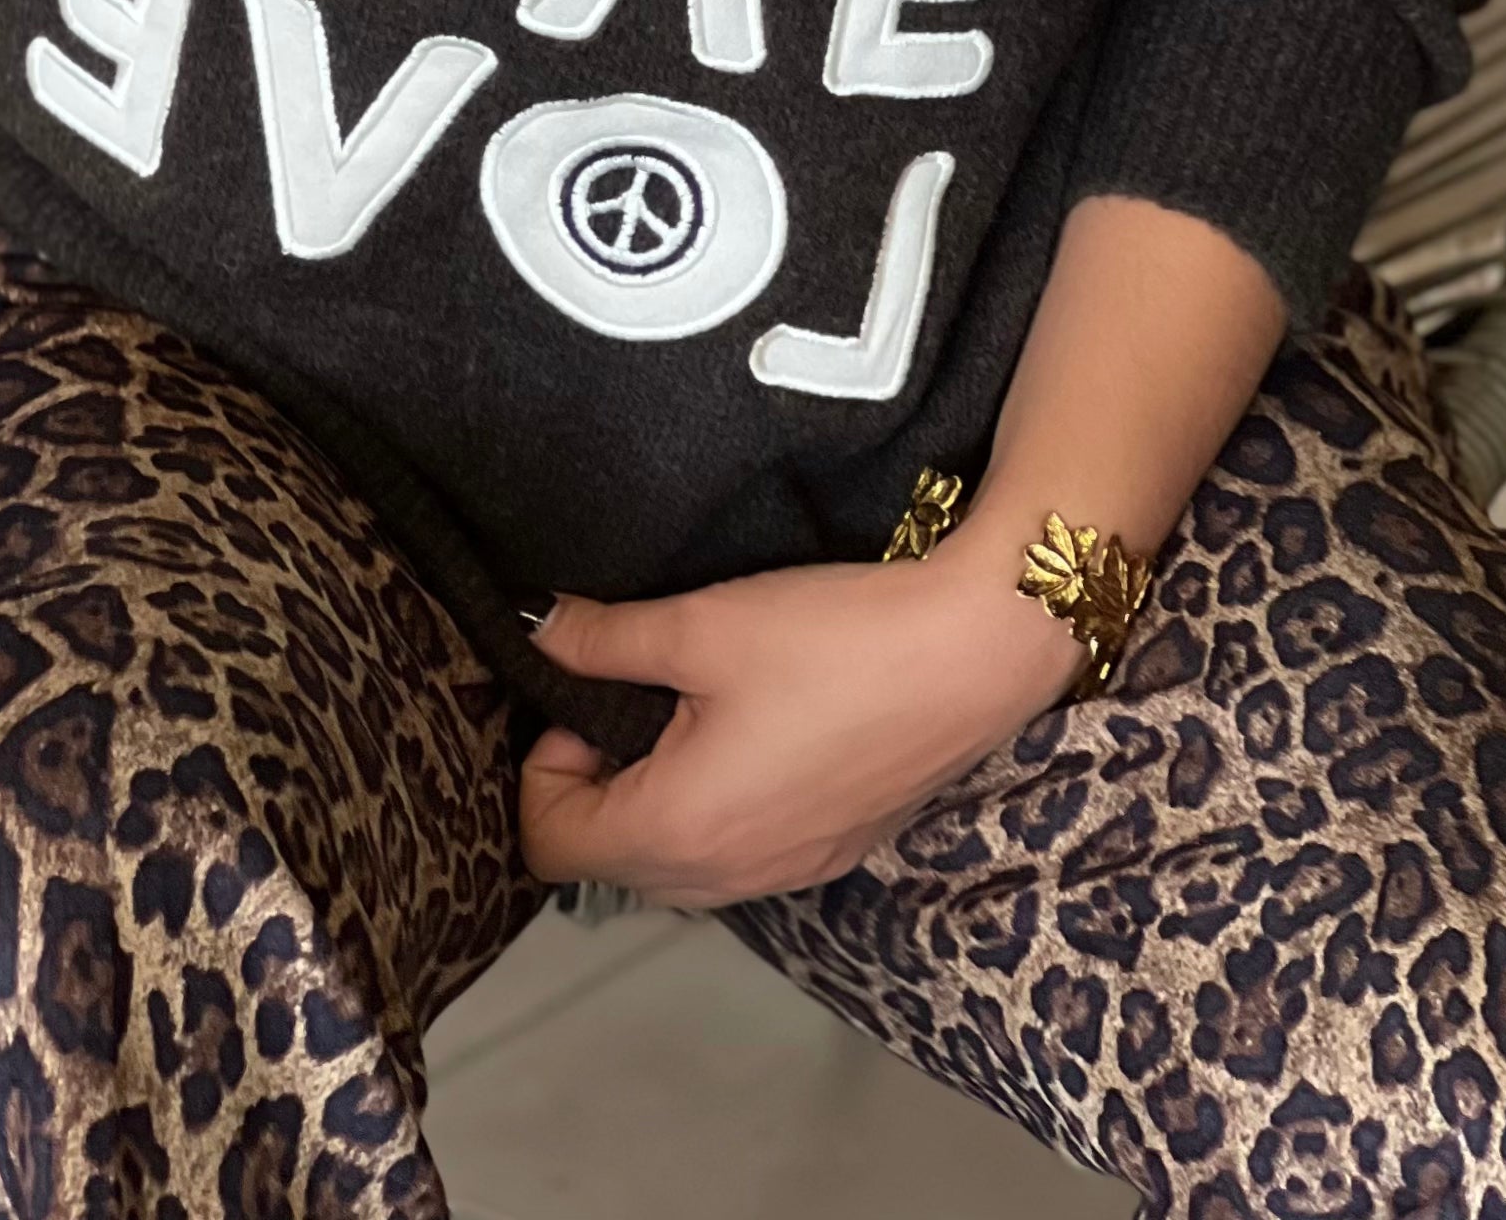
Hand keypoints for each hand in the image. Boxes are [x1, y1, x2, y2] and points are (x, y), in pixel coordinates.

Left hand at [518, 531, 1088, 909]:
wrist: (969, 655)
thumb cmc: (828, 641)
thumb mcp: (700, 626)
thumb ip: (603, 641)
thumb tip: (536, 629)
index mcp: (678, 831)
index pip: (549, 844)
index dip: (543, 768)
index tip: (588, 701)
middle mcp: (724, 879)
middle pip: (607, 864)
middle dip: (594, 785)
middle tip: (632, 697)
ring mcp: (785, 877)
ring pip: (673, 867)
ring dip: (653, 800)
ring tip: (688, 711)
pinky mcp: (829, 857)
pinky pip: (734, 859)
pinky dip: (713, 811)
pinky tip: (751, 733)